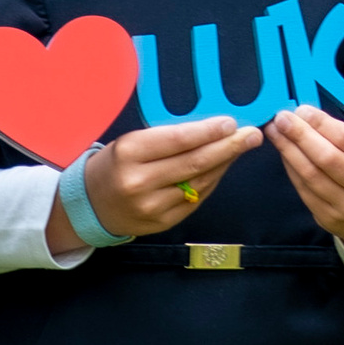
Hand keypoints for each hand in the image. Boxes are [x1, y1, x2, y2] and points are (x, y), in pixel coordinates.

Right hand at [45, 116, 258, 253]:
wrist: (91, 204)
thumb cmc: (115, 164)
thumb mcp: (131, 142)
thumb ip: (167, 137)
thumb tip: (211, 128)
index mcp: (129, 154)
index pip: (178, 140)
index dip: (208, 131)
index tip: (231, 122)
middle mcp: (140, 182)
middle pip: (194, 162)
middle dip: (228, 147)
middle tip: (252, 134)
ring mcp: (152, 206)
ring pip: (199, 182)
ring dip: (225, 163)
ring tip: (241, 147)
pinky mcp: (163, 222)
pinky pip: (196, 198)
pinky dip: (212, 181)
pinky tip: (222, 166)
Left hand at [271, 105, 343, 273]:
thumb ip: (342, 134)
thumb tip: (303, 116)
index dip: (320, 123)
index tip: (301, 110)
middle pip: (328, 157)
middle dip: (300, 135)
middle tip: (281, 119)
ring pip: (312, 175)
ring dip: (289, 151)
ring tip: (276, 133)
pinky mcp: (330, 220)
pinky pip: (304, 190)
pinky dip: (291, 169)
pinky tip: (284, 154)